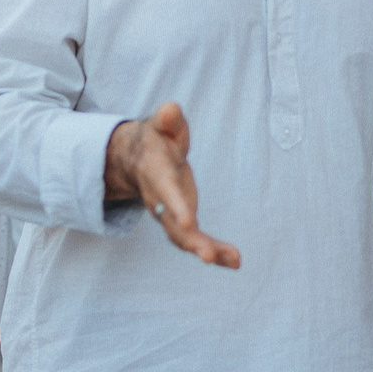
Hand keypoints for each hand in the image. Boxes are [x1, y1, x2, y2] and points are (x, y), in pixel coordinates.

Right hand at [103, 104, 238, 267]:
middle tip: (208, 256)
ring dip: (207, 251)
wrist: (138, 158)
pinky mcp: (182, 222)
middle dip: (190, 241)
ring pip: (185, 239)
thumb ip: (167, 119)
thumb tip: (171, 110)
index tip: (187, 222)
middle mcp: (160, 201)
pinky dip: (215, 252)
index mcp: (156, 175)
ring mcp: (170, 215)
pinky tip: (234, 261)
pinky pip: (196, 241)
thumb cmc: (157, 138)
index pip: (166, 192)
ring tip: (234, 260)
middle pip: (172, 226)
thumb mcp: (161, 125)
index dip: (175, 206)